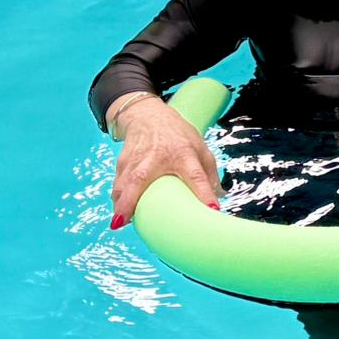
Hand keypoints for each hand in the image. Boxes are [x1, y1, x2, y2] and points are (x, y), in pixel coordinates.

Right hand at [110, 97, 222, 224]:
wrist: (148, 116)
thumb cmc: (179, 136)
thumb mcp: (200, 148)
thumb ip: (210, 173)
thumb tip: (220, 197)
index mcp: (184, 153)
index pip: (196, 175)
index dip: (204, 192)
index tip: (212, 208)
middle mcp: (157, 156)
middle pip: (141, 179)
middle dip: (132, 200)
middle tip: (125, 220)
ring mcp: (136, 159)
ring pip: (124, 182)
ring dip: (121, 203)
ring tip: (120, 222)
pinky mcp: (123, 161)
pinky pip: (118, 183)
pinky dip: (117, 198)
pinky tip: (119, 213)